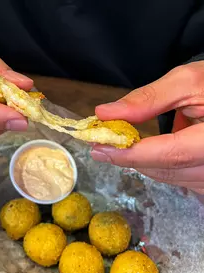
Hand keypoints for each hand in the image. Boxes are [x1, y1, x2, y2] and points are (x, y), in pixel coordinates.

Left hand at [91, 61, 203, 193]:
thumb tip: (105, 114)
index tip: (98, 147)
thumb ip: (146, 100)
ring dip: (142, 160)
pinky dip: (157, 164)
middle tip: (103, 142)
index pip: (170, 154)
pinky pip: (177, 178)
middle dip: (130, 157)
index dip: (131, 153)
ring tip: (125, 141)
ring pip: (168, 176)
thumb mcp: (186, 82)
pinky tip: (150, 148)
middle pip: (165, 169)